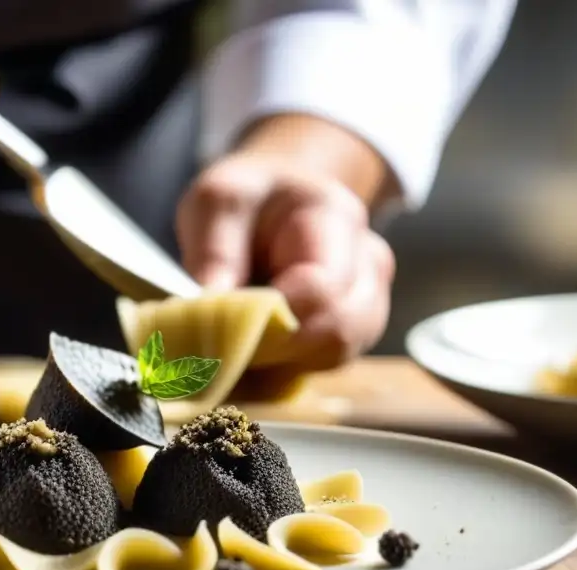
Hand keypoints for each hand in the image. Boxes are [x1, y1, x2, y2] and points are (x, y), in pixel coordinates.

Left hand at [177, 115, 396, 370]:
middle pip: (338, 332)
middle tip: (223, 343)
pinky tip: (260, 345)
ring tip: (240, 338)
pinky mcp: (360, 328)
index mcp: (334, 217)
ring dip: (281, 359)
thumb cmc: (249, 199)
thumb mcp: (216, 201)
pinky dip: (289, 364)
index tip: (222, 329)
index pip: (320, 289)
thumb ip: (214, 252)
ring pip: (336, 355)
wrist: (283, 198)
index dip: (271, 322)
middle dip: (274, 348)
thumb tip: (206, 311)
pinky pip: (328, 363)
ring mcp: (370, 298)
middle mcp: (367, 260)